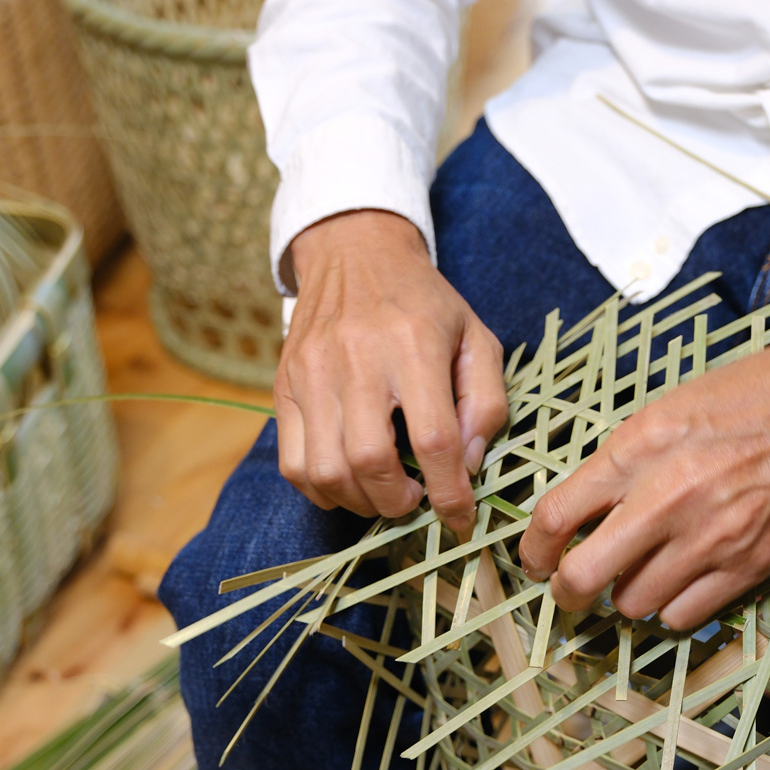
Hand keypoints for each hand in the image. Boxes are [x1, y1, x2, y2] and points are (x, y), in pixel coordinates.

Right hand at [275, 210, 506, 533]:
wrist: (353, 252)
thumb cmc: (423, 303)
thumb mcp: (475, 338)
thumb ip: (486, 402)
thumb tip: (467, 465)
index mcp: (414, 344)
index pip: (433, 439)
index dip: (450, 493)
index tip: (460, 517)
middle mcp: (357, 358)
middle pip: (370, 461)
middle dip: (398, 502)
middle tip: (415, 501)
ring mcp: (311, 373)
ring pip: (326, 470)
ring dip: (360, 501)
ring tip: (383, 493)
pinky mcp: (283, 386)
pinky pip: (293, 464)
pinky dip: (322, 490)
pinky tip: (348, 481)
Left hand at [519, 312, 769, 629]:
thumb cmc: (763, 391)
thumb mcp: (674, 404)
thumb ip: (625, 456)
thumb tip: (586, 503)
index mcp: (640, 446)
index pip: (556, 515)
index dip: (532, 549)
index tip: (534, 558)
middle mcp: (668, 496)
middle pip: (583, 576)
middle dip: (564, 591)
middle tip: (568, 588)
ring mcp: (711, 537)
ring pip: (632, 604)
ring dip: (624, 596)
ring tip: (636, 574)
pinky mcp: (750, 565)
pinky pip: (684, 615)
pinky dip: (670, 608)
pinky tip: (677, 584)